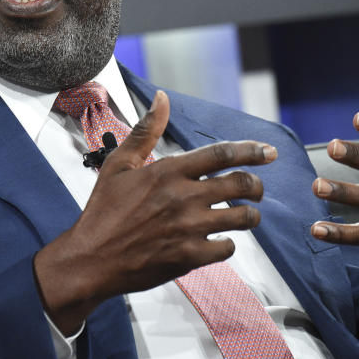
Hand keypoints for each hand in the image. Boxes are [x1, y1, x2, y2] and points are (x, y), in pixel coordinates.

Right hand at [33, 90, 274, 333]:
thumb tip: (162, 99)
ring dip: (250, 215)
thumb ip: (145, 130)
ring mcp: (188, 228)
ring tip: (246, 215)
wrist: (91, 258)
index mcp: (168, 171)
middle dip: (256, 185)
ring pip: (242, 218)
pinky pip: (227, 248)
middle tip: (256, 188)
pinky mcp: (189, 257)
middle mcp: (183, 197)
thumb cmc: (103, 212)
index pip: (221, 154)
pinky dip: (228, 244)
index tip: (267, 152)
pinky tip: (220, 241)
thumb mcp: (118, 164)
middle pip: (240, 184)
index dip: (251, 150)